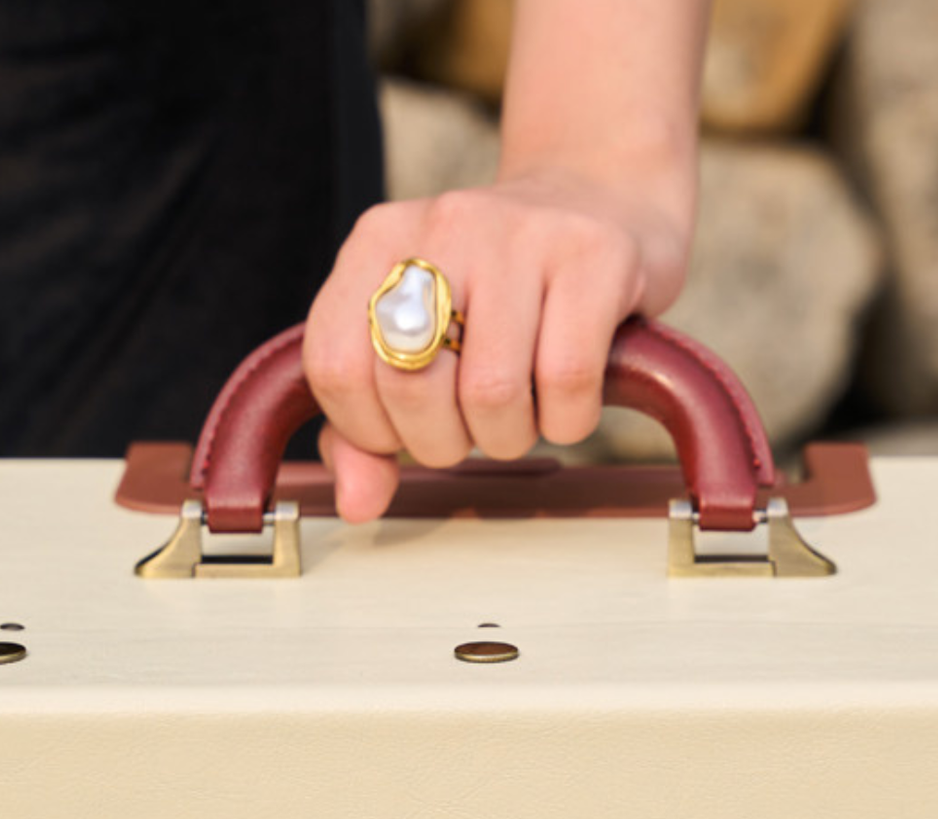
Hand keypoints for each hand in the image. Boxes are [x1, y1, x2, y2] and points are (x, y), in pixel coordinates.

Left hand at [303, 170, 691, 522]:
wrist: (600, 196)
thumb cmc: (501, 297)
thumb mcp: (418, 344)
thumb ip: (367, 428)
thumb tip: (358, 502)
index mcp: (379, 241)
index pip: (336, 368)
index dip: (370, 430)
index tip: (407, 426)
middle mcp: (444, 225)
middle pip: (414, 387)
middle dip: (445, 442)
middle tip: (473, 423)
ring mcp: (523, 234)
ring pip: (491, 395)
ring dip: (510, 436)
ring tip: (523, 409)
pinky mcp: (595, 256)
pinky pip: (566, 382)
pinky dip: (567, 420)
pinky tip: (567, 399)